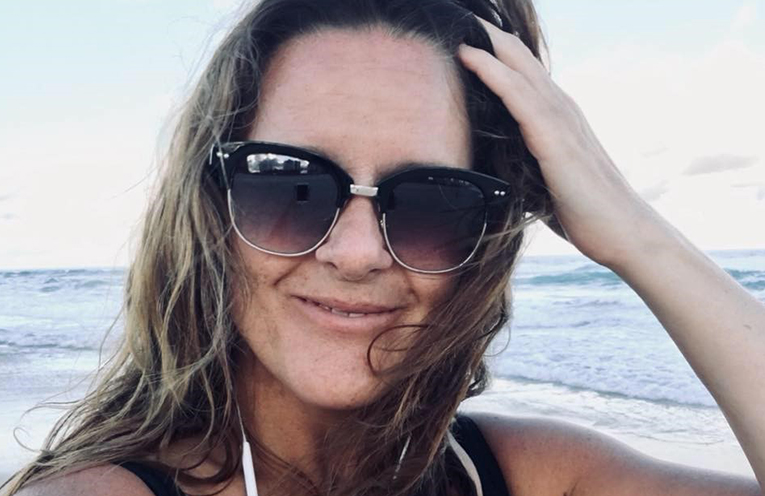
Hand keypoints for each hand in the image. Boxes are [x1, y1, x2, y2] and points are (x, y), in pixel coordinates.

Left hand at [458, 19, 661, 267]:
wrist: (623, 234)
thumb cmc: (585, 211)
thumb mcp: (548, 179)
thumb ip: (528, 163)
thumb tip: (498, 166)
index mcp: (558, 119)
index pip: (523, 75)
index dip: (496, 52)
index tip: (466, 36)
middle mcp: (561, 110)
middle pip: (520, 60)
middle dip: (490, 36)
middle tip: (463, 15)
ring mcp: (561, 122)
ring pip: (518, 70)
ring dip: (487, 43)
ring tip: (461, 21)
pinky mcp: (556, 141)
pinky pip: (519, 98)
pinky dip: (493, 73)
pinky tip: (471, 56)